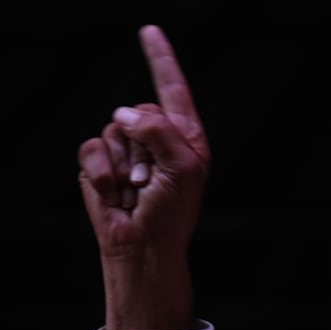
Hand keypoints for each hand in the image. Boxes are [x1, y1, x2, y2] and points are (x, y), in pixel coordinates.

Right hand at [77, 25, 209, 329]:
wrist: (143, 246)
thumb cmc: (172, 213)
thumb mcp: (183, 168)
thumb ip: (160, 131)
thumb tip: (123, 113)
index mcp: (185, 136)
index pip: (172, 89)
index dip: (160, 59)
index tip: (149, 30)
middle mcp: (156, 138)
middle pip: (140, 109)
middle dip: (144, 146)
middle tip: (152, 180)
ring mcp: (127, 149)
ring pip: (114, 129)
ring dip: (125, 164)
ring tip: (136, 189)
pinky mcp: (100, 162)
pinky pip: (92, 148)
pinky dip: (104, 173)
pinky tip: (117, 194)